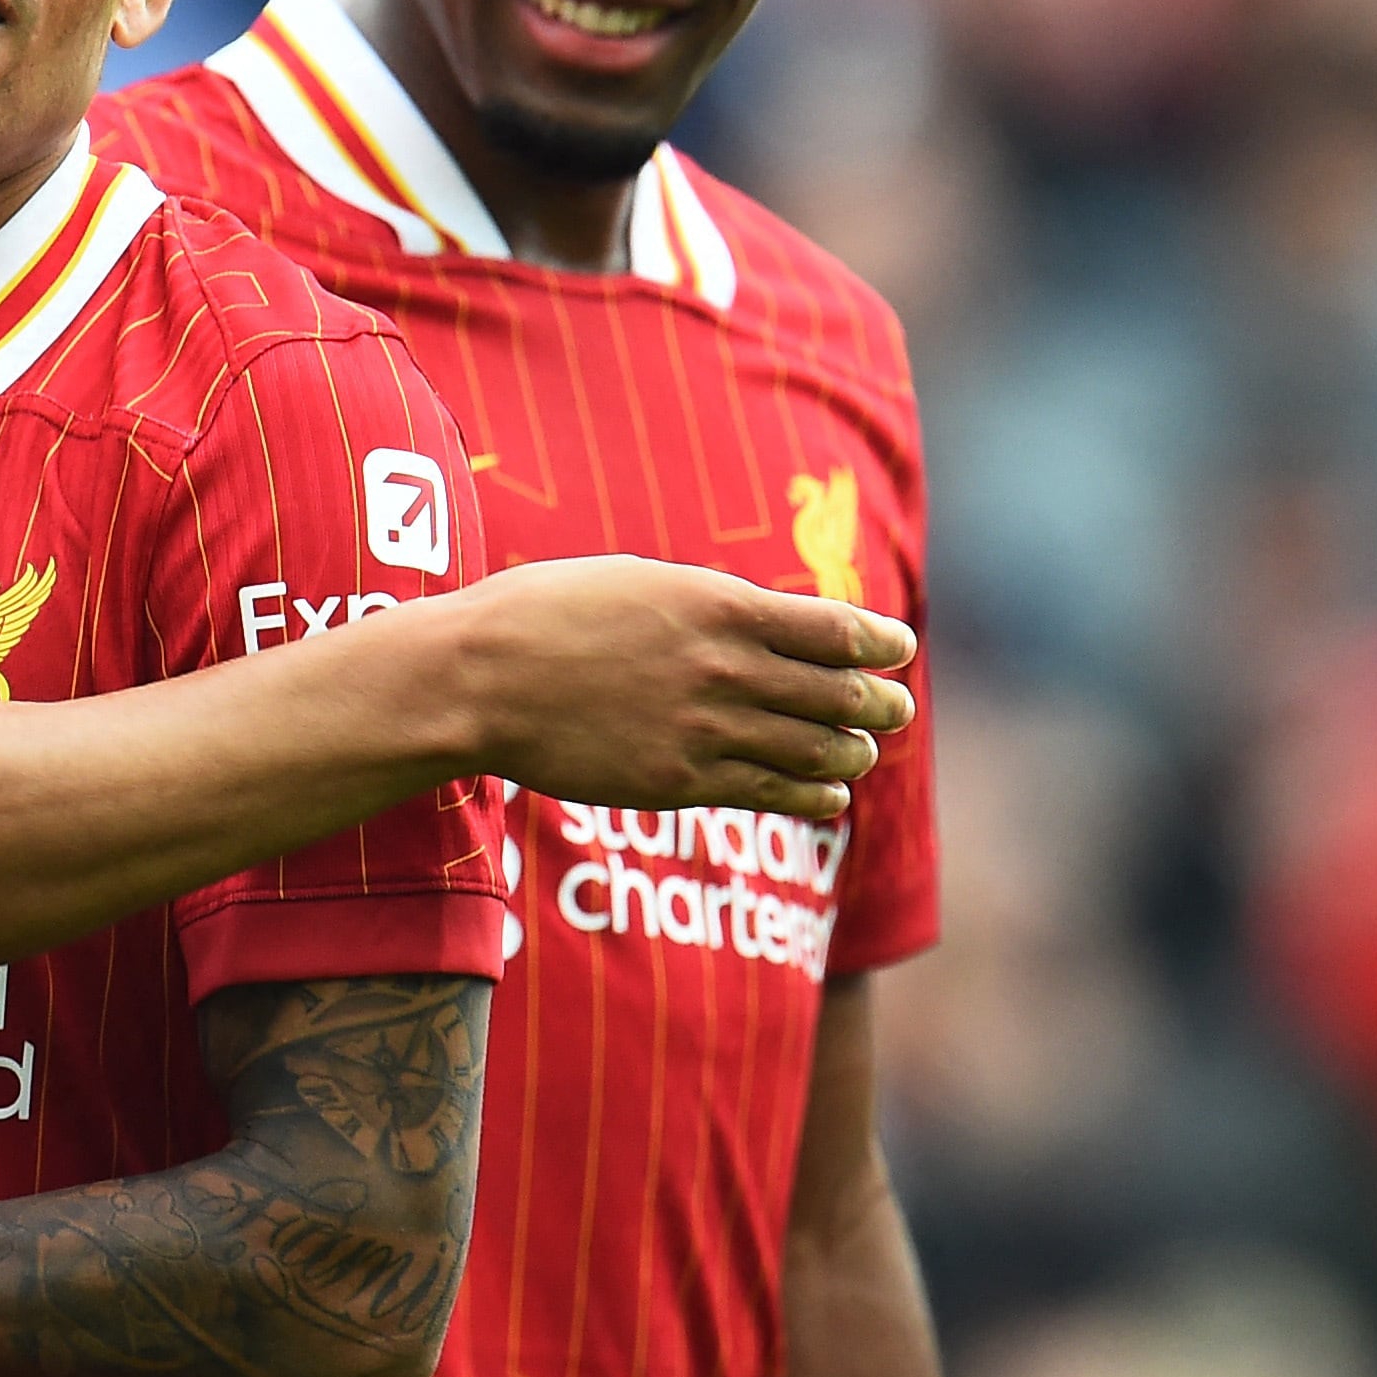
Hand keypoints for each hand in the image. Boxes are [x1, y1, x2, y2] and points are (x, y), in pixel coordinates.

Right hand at [436, 557, 915, 815]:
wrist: (479, 679)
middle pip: (836, 693)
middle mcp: (724, 668)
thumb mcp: (636, 581)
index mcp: (717, 605)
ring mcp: (704, 729)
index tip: (898, 648)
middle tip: (894, 707)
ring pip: (814, 749)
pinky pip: (770, 794)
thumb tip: (756, 620)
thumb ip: (704, 603)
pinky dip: (813, 795)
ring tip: (861, 751)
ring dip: (850, 751)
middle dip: (877, 702)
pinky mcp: (679, 782)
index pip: (833, 629)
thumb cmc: (544, 614)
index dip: (879, 642)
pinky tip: (828, 796)